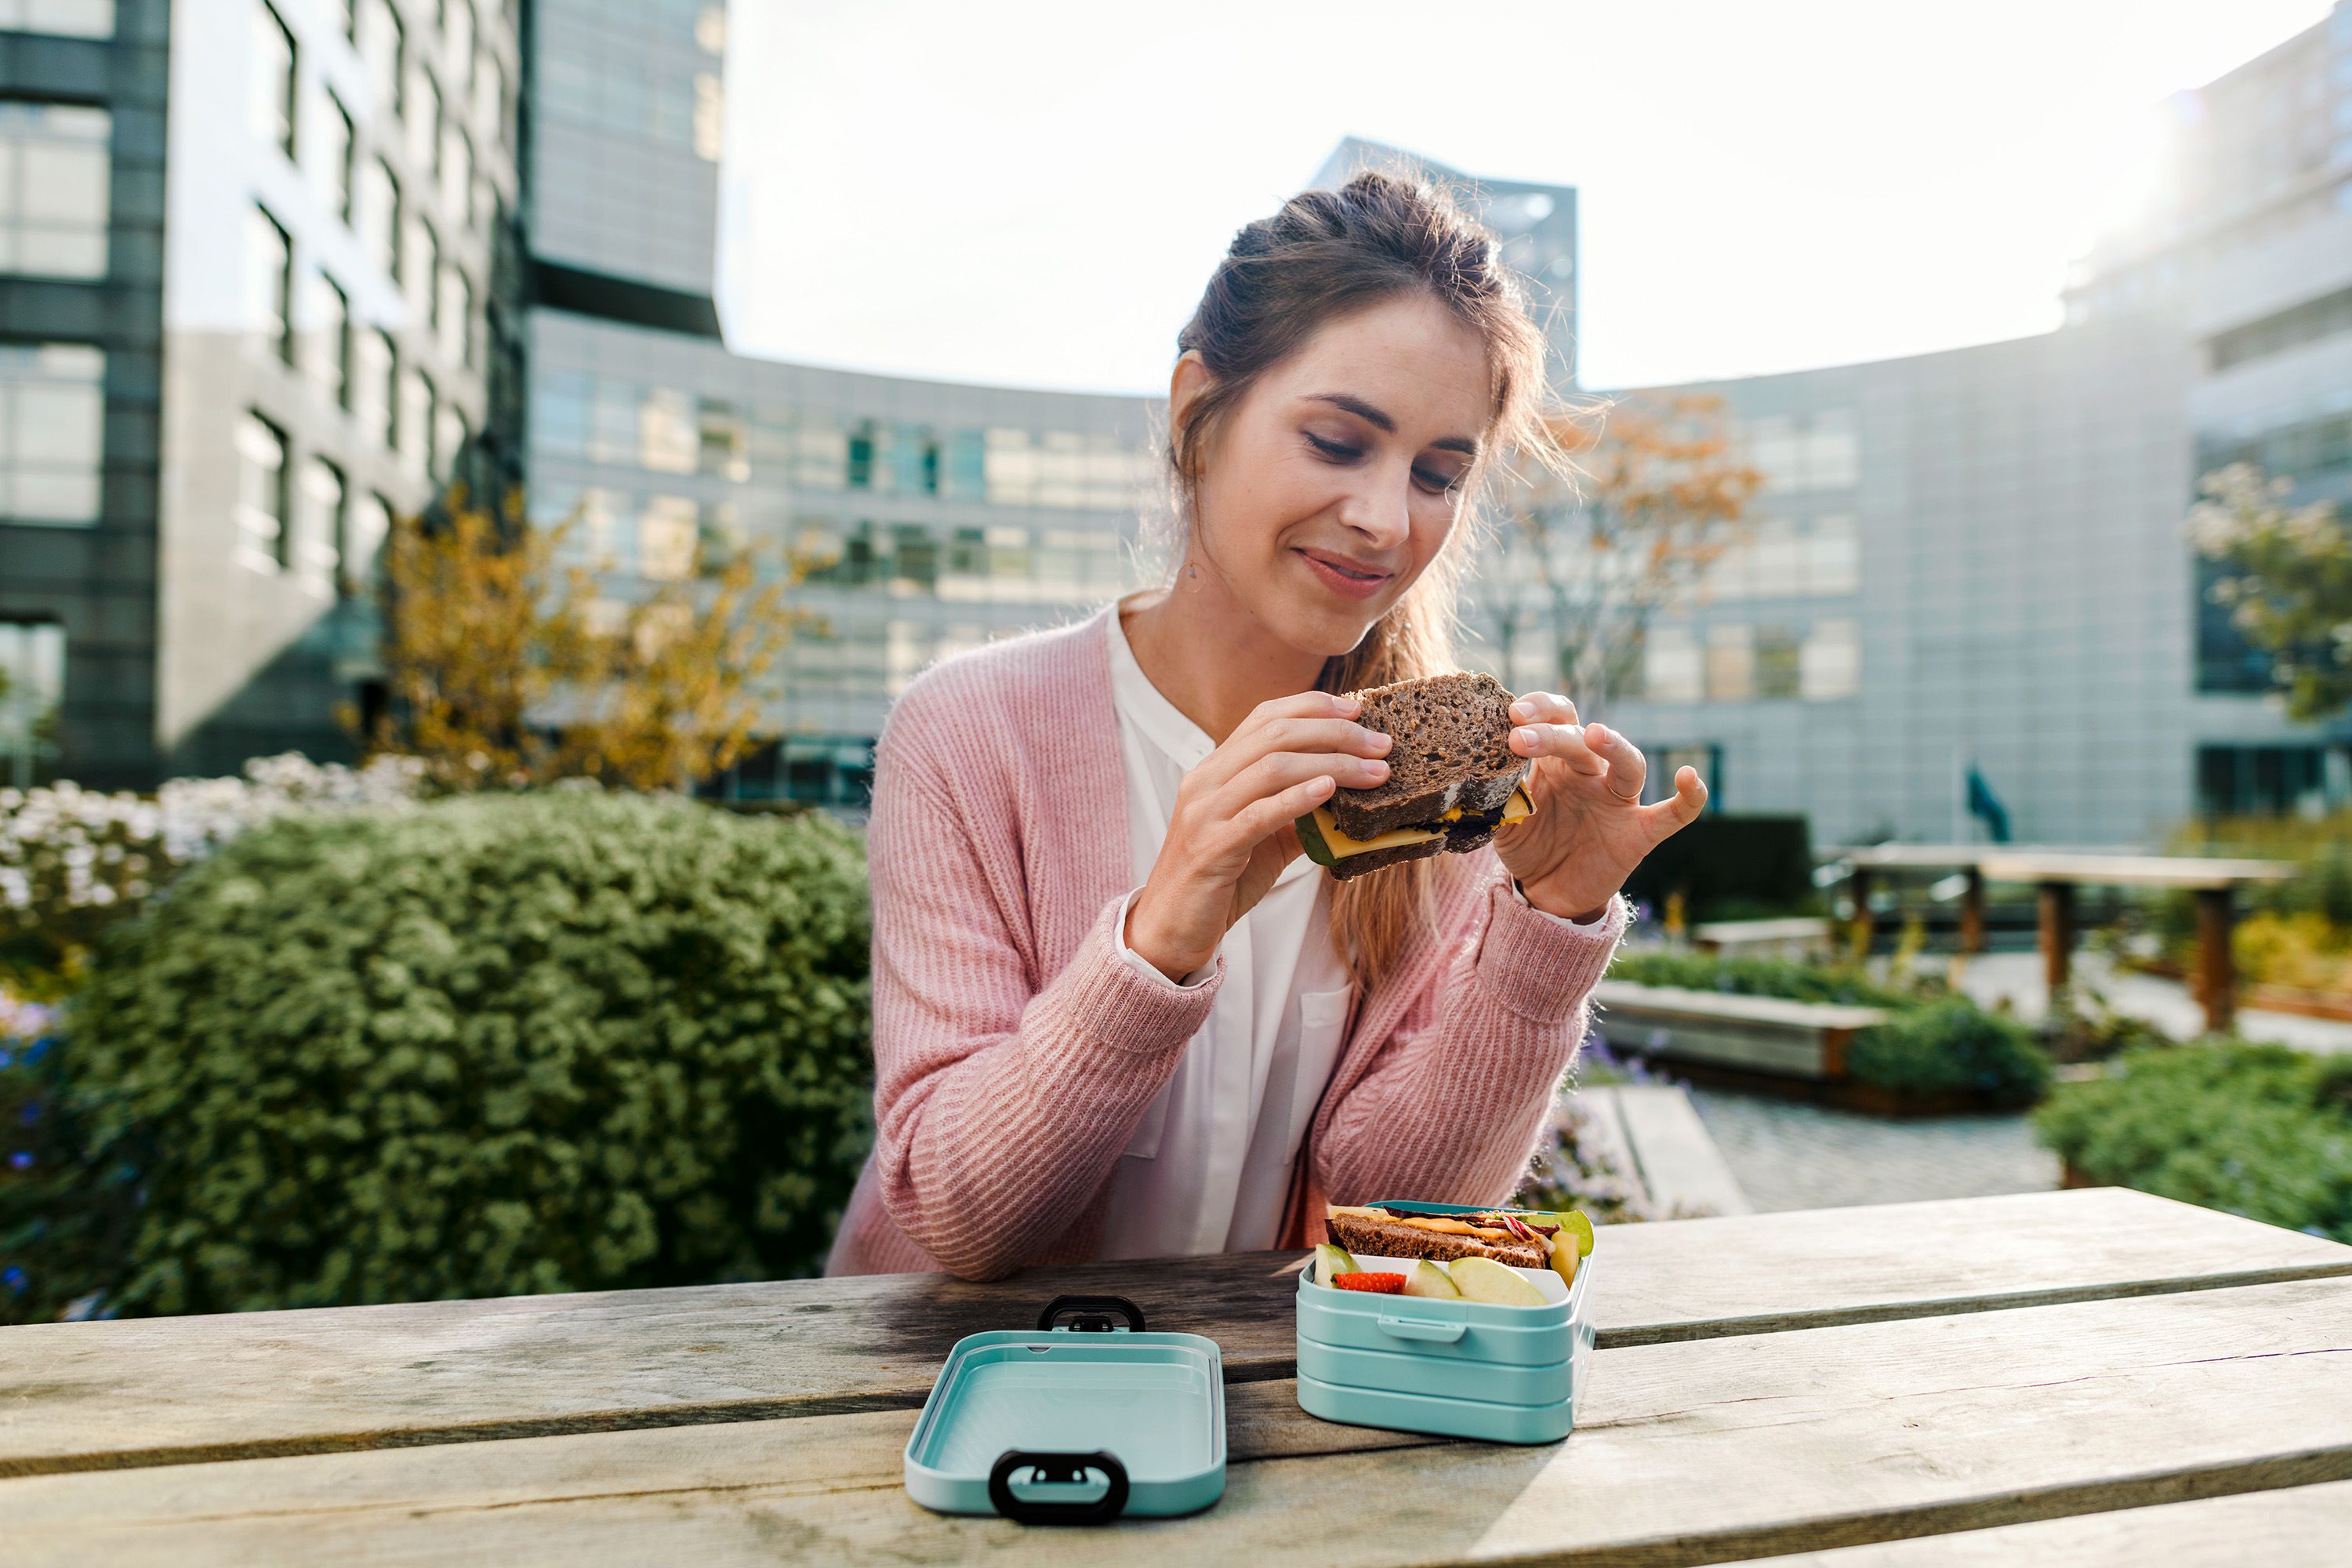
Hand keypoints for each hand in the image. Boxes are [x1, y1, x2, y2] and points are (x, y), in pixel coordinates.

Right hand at [1125, 692, 1393, 980]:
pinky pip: (1258, 814)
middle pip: (1276, 734)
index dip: (1314, 707)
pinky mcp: (1211, 848)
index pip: (1265, 717)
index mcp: (1216, 770)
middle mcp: (1206, 781)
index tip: (1357, 710)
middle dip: (1336, 733)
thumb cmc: (1221, 881)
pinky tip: (1329, 790)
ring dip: (1332, 764)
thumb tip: (1349, 797)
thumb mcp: (1264, 839)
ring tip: (1373, 772)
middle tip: (1381, 744)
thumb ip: (1297, 814)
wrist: (1172, 928)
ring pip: (1271, 768)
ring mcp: (1205, 812)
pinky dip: (1297, 797)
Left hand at [1493, 692, 1706, 921]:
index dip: (1536, 710)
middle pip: (1581, 740)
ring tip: (1594, 733)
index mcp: (1555, 760)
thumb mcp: (1504, 820)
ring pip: (1627, 764)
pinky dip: (1688, 797)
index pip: (1554, 719)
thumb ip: (1498, 796)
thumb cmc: (1526, 844)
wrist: (1546, 893)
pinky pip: (1673, 814)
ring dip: (1614, 746)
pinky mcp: (1640, 833)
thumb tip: (1480, 773)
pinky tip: (1690, 778)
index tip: (1510, 714)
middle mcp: (1590, 773)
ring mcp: (1617, 801)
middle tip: (1519, 735)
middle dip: (1552, 734)